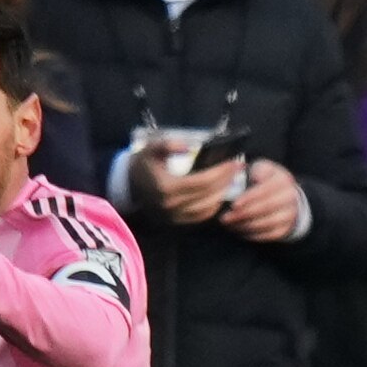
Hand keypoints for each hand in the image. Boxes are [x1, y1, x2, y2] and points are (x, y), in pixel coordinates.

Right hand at [128, 139, 243, 225]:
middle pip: (208, 195)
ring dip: (223, 193)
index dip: (220, 172)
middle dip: (226, 180)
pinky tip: (219, 193)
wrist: (129, 185)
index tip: (233, 161)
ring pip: (208, 208)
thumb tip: (188, 145)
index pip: (202, 181)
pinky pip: (201, 216)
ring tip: (230, 178)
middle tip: (237, 167)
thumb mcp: (152, 147)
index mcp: (167, 187)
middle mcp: (171, 205)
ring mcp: (174, 216)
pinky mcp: (177, 222)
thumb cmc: (144, 163)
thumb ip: (168, 144)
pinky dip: (213, 205)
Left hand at [220, 158, 303, 243]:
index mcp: (282, 180)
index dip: (248, 198)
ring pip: (267, 224)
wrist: (285, 194)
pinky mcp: (285, 228)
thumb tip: (238, 180)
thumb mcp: (261, 169)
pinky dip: (253, 234)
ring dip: (245, 226)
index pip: (265, 190)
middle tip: (225, 218)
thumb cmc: (266, 180)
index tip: (234, 204)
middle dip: (243, 214)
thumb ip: (252, 172)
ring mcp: (289, 214)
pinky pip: (269, 235)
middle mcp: (289, 197)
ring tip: (230, 224)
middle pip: (265, 208)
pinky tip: (240, 230)